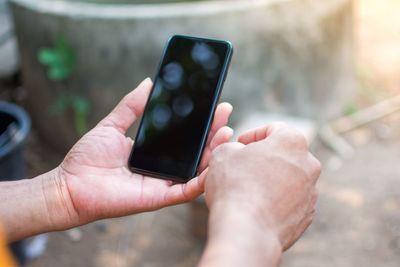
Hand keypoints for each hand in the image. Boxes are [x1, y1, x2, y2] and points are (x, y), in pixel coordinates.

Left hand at [51, 78, 232, 225]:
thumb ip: (132, 105)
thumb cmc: (87, 158)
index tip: (215, 104)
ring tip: (226, 132)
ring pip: (198, 170)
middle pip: (197, 152)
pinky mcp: (159, 197)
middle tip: (225, 112)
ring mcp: (163, 184)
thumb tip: (149, 82)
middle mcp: (164, 169)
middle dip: (214, 133)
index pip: (186, 138)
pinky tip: (214, 164)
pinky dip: (203, 180)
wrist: (69, 185)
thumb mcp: (112, 125)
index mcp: (156, 153)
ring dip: (214, 153)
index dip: (203, 123)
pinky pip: (187, 191)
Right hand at [205, 123, 320, 251]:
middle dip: (264, 157)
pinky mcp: (307, 214)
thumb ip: (233, 146)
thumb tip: (238, 153)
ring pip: (289, 177)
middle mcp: (309, 164)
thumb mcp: (223, 153)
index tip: (240, 144)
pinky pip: (291, 200)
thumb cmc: (234, 187)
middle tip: (243, 165)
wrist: (246, 231)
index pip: (274, 128)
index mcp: (292, 141)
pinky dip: (277, 200)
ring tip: (248, 188)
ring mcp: (311, 191)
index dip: (253, 134)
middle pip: (284, 153)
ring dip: (271, 179)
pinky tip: (257, 206)